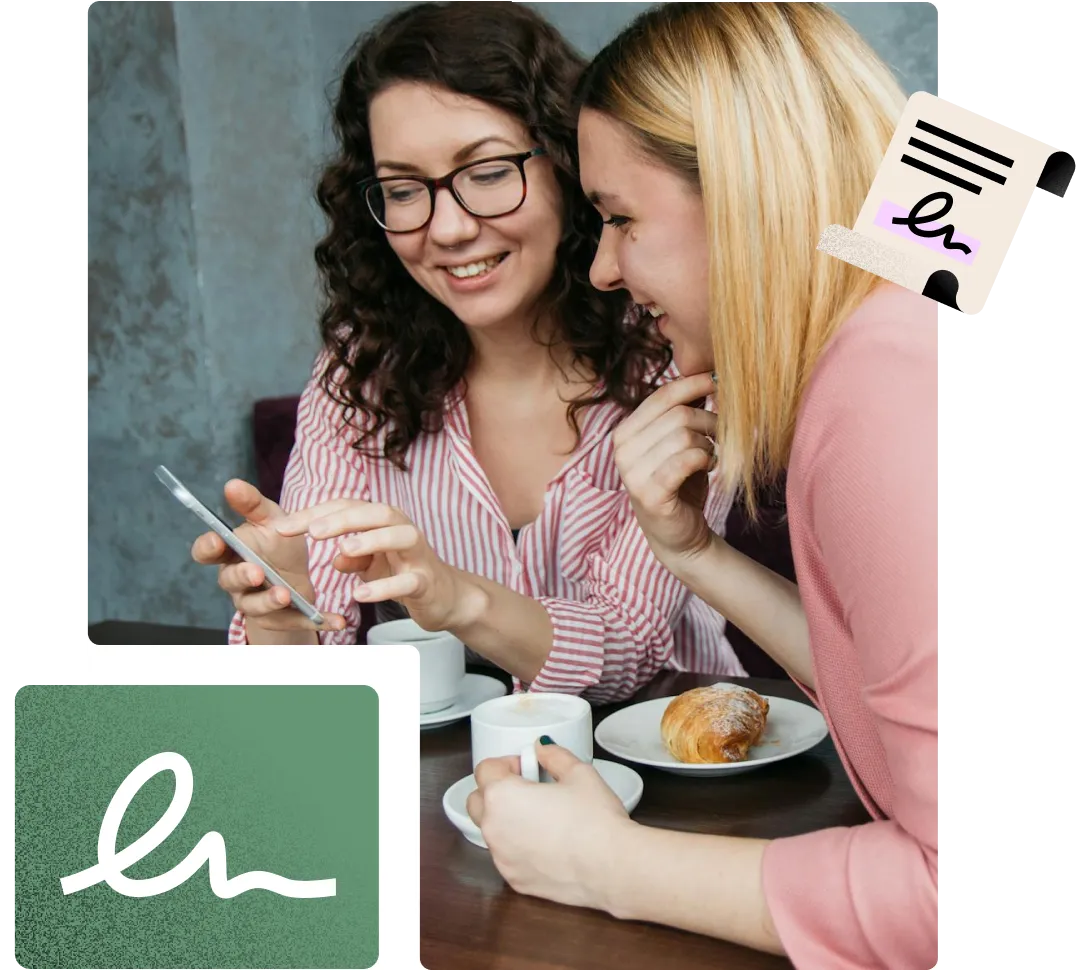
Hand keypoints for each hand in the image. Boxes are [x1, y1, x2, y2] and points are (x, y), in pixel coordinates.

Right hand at [190, 480, 345, 634]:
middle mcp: (236, 580)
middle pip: (229, 581)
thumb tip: (232, 484)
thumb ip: (252, 504)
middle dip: (242, 577)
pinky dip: (315, 620)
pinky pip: (293, 621)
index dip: (208, 547)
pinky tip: (336, 620)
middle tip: (256, 572)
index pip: (206, 551)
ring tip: (285, 595)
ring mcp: (255, 601)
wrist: (298, 572)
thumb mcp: (271, 519)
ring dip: (268, 601)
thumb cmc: (277, 542)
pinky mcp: (278, 618)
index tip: (217, 541)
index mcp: (231, 552)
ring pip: (253, 606)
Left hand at [275, 500, 473, 631]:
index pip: (346, 507)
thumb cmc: (403, 572)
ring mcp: (418, 554)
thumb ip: (352, 556)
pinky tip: (359, 595)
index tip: (281, 528)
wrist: (444, 597)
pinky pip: (407, 581)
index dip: (313, 515)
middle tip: (312, 532)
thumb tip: (334, 557)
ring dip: (371, 540)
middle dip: (343, 519)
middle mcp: (403, 529)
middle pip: (375, 512)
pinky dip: (383, 587)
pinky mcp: (426, 581)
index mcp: (384, 521)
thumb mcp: (371, 563)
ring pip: (400, 536)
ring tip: (342, 550)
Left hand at [466, 740, 635, 911]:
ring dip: (507, 820)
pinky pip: (508, 857)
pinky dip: (519, 848)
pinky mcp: (515, 881)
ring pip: (492, 831)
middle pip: (477, 801)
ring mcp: (502, 858)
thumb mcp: (578, 772)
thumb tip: (542, 748)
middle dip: (495, 791)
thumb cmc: (595, 820)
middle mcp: (494, 828)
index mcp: (502, 796)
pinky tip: (548, 844)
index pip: (485, 769)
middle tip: (526, 790)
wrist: (613, 867)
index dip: (507, 763)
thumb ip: (553, 755)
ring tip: (542, 818)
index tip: (527, 767)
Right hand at [613, 372, 718, 567]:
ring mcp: (632, 473)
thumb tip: (706, 377)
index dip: (691, 385)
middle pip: (677, 415)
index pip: (661, 396)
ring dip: (708, 444)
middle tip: (721, 435)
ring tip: (712, 456)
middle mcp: (622, 450)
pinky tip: (709, 467)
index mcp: (625, 432)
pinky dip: (704, 459)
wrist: (678, 535)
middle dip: (708, 421)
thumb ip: (682, 414)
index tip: (716, 383)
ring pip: (684, 436)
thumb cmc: (680, 484)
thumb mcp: (677, 444)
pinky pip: (685, 461)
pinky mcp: (649, 494)